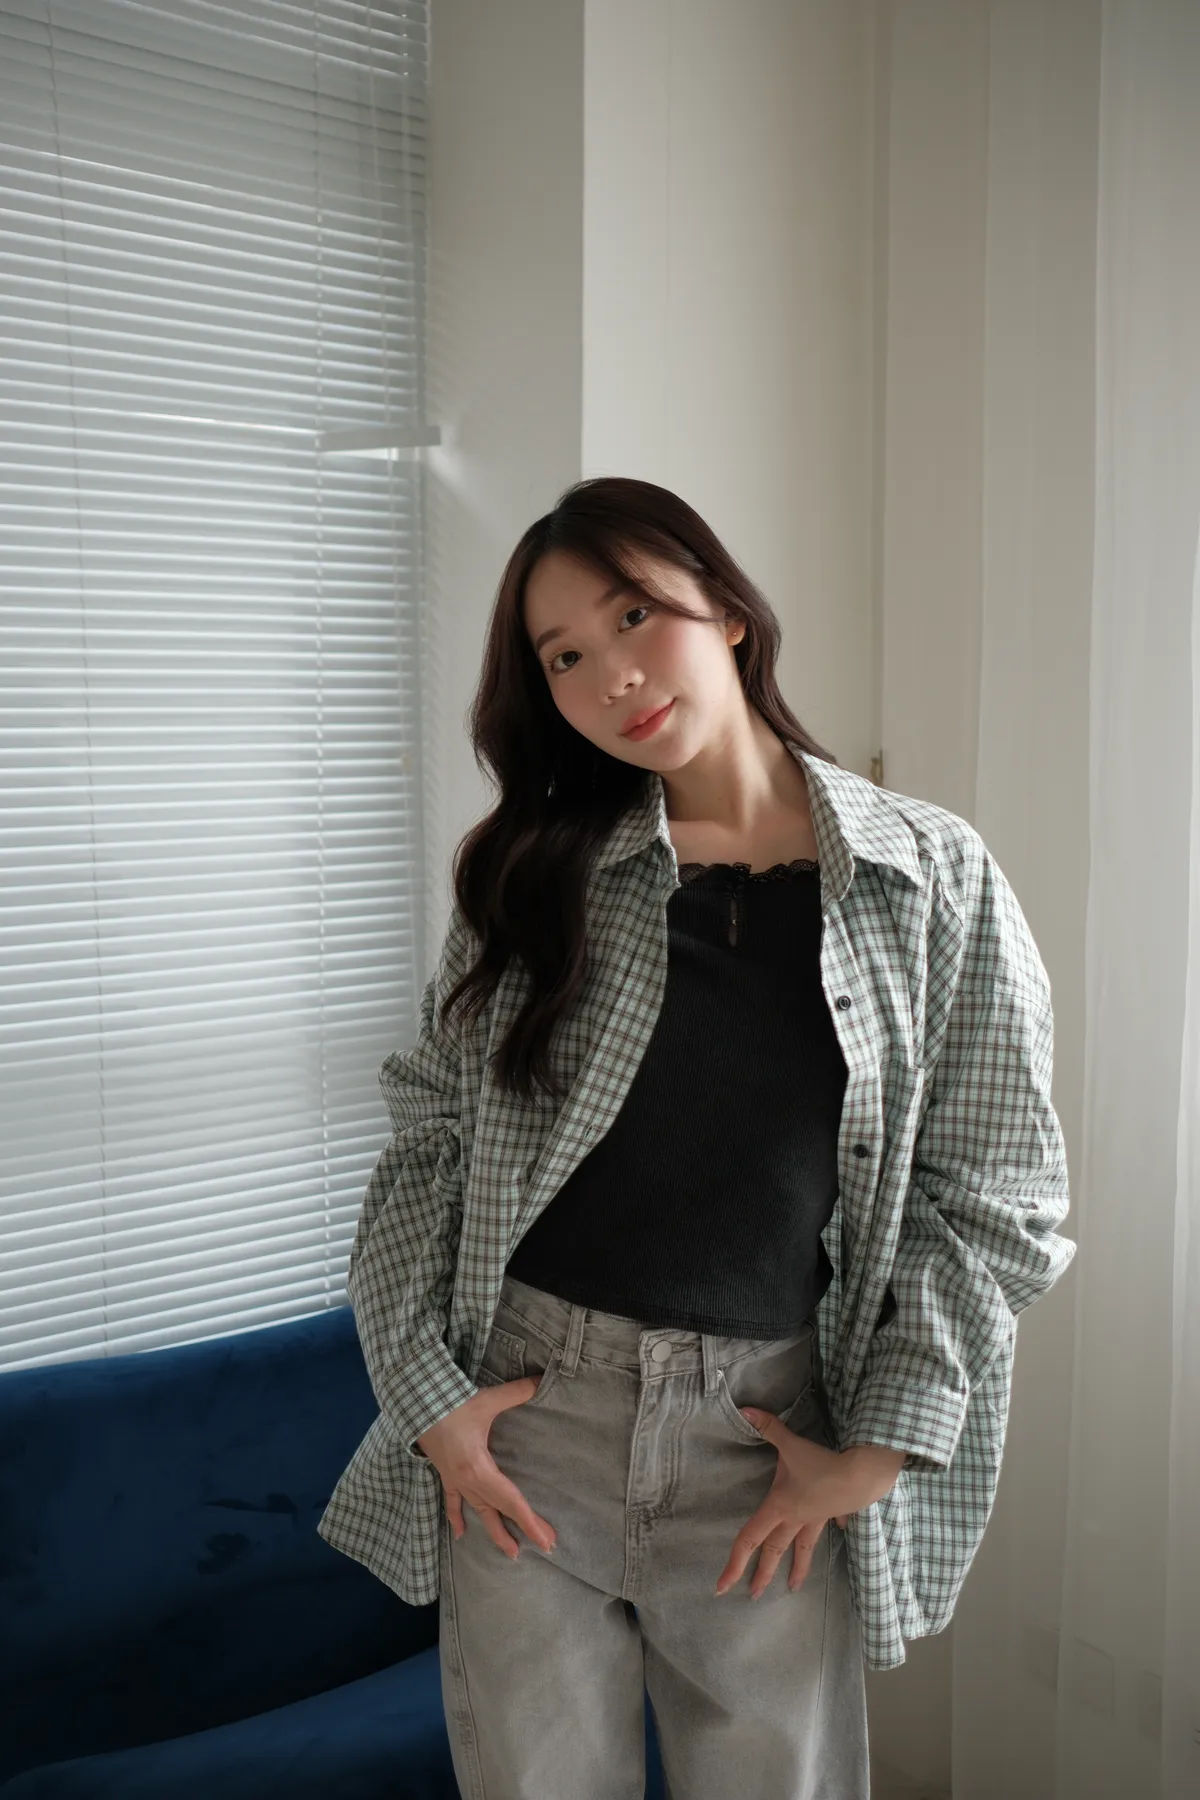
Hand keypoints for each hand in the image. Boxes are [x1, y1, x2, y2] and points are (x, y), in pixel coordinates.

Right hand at [417, 1377, 557, 1561]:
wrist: (415, 1405)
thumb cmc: (451, 1404)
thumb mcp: (486, 1400)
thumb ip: (517, 1392)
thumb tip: (540, 1381)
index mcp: (478, 1468)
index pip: (510, 1501)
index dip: (530, 1522)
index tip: (547, 1540)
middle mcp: (467, 1481)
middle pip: (499, 1511)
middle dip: (522, 1530)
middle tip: (544, 1548)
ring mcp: (455, 1481)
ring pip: (479, 1512)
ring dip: (495, 1531)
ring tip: (512, 1553)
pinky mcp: (446, 1475)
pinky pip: (453, 1502)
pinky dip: (457, 1517)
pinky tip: (460, 1534)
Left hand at [714, 1407, 907, 1599]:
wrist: (863, 1475)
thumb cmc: (823, 1463)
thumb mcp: (791, 1444)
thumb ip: (768, 1427)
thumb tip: (744, 1410)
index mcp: (780, 1507)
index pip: (749, 1539)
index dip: (734, 1564)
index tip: (721, 1587)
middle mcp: (796, 1519)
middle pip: (774, 1550)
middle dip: (762, 1574)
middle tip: (752, 1596)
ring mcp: (816, 1519)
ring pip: (802, 1548)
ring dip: (797, 1568)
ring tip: (792, 1588)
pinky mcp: (835, 1512)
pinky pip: (829, 1525)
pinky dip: (830, 1529)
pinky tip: (838, 1531)